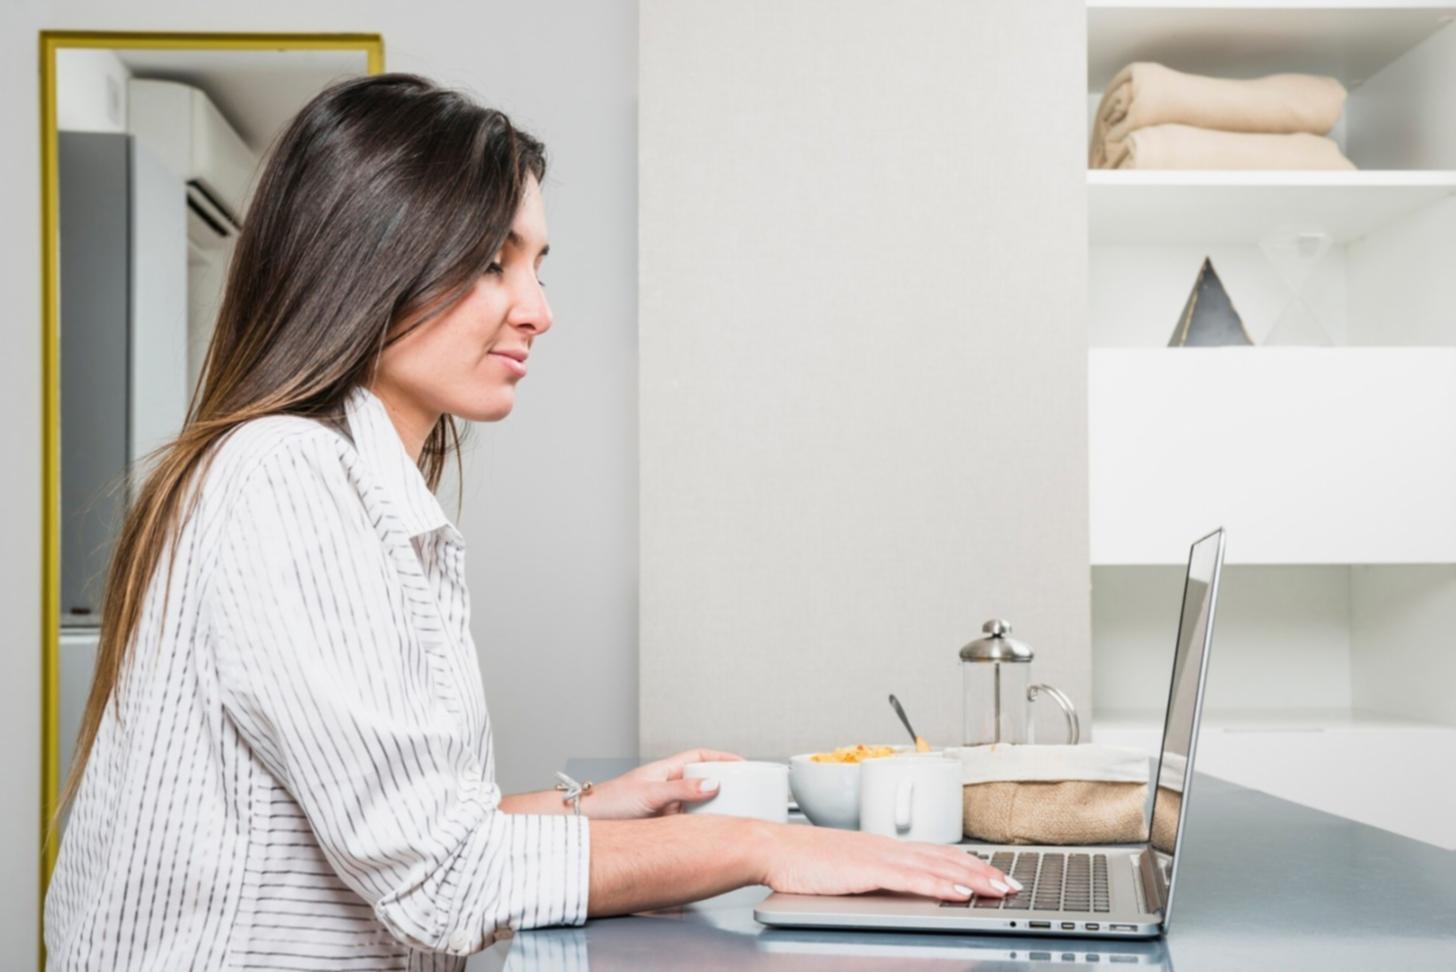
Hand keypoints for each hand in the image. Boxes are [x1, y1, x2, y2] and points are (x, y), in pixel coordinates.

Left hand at [584, 748, 742, 818]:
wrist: (584, 824)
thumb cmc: (608, 803)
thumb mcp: (648, 794)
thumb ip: (680, 790)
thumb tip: (712, 784)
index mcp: (664, 771)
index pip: (699, 757)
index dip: (722, 758)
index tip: (743, 764)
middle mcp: (665, 788)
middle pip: (702, 782)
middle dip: (723, 786)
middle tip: (745, 794)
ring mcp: (664, 808)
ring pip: (697, 806)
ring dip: (713, 811)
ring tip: (732, 818)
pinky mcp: (660, 828)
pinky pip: (687, 825)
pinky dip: (700, 829)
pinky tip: (709, 837)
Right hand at [759, 824, 1019, 901]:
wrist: (774, 848)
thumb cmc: (803, 861)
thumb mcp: (848, 867)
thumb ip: (876, 874)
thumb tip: (900, 886)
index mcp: (885, 847)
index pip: (939, 853)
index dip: (972, 864)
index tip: (997, 875)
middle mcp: (888, 848)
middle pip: (947, 857)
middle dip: (984, 872)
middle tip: (1012, 885)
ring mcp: (880, 857)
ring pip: (937, 866)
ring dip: (973, 878)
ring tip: (999, 889)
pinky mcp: (868, 870)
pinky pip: (912, 879)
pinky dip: (940, 884)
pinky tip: (958, 892)